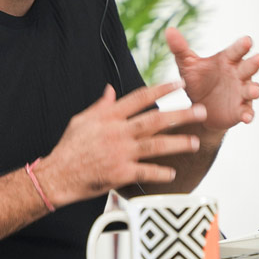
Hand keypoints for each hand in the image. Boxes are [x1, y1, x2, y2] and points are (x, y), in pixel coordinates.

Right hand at [37, 81, 206, 205]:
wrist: (58, 175)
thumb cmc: (69, 148)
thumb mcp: (82, 120)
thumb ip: (101, 105)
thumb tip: (111, 90)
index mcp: (109, 117)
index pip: (140, 98)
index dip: (161, 89)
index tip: (179, 84)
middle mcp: (117, 133)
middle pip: (155, 120)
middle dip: (180, 114)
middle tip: (200, 111)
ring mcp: (120, 153)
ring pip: (155, 146)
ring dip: (178, 144)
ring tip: (194, 142)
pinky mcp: (120, 173)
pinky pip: (145, 172)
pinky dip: (160, 173)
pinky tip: (173, 172)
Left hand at [166, 27, 258, 132]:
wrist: (198, 110)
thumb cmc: (197, 81)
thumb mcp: (187, 65)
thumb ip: (180, 48)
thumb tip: (169, 29)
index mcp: (227, 60)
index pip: (236, 50)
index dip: (242, 45)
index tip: (247, 40)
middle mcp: (239, 74)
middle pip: (249, 67)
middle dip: (254, 63)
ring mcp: (242, 93)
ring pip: (252, 89)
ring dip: (254, 89)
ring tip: (254, 90)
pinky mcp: (240, 110)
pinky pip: (247, 112)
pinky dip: (248, 114)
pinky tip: (246, 118)